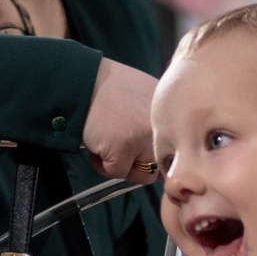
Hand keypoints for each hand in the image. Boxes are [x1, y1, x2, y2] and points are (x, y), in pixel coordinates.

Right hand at [83, 55, 158, 179]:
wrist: (81, 80)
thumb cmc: (109, 89)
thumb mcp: (144, 98)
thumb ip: (156, 123)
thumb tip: (164, 157)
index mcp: (170, 114)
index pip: (175, 152)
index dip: (157, 157)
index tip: (143, 153)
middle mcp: (161, 127)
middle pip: (161, 167)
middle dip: (141, 165)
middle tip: (122, 151)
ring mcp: (143, 138)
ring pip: (142, 175)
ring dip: (124, 167)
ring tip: (109, 146)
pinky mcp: (122, 148)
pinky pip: (117, 172)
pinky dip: (102, 165)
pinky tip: (96, 145)